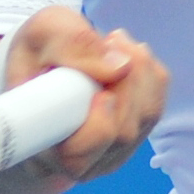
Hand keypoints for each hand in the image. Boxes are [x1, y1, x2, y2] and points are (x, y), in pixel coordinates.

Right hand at [1, 6, 169, 188]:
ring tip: (114, 42)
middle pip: (123, 133)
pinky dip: (149, 72)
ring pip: (146, 116)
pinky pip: (157, 102)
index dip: (97, 127)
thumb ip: (73, 46)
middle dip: (125, 81)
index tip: (101, 92)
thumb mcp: (42, 33)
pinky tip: (125, 54)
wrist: (42, 61)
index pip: (78, 158)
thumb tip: (121, 68)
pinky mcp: (135, 132)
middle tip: (108, 41)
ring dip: (140, 70)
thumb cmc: (37, 52)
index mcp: (44, 148)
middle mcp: (81, 159)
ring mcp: (112, 150)